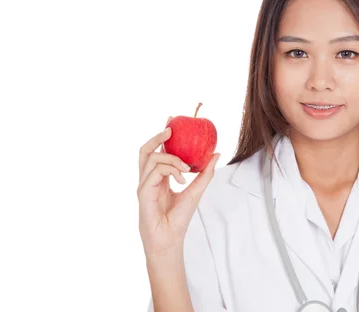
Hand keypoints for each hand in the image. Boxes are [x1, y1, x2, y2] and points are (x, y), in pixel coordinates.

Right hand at [137, 116, 219, 257]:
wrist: (170, 239)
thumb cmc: (179, 218)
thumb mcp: (196, 190)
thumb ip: (205, 173)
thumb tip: (216, 153)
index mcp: (158, 177)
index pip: (157, 151)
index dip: (162, 134)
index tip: (172, 119)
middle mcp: (148, 178)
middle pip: (145, 150)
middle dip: (157, 136)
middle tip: (171, 128)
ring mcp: (143, 185)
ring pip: (150, 157)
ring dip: (171, 157)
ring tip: (187, 166)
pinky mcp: (143, 192)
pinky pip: (155, 171)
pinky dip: (171, 170)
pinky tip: (183, 178)